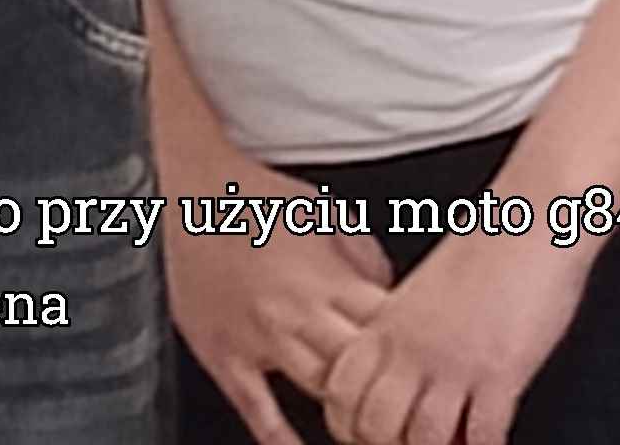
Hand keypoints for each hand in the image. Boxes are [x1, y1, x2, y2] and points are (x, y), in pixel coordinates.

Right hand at [162, 154, 394, 444]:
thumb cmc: (254, 198)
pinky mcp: (226, 359)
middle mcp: (300, 314)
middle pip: (361, 366)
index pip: (389, 326)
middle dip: (388, 387)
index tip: (431, 361)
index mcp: (330, 278)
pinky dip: (278, 437)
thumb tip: (388, 289)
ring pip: (319, 390)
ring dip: (346, 410)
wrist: (187, 198)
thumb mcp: (326, 213)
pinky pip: (256, 409)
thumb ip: (363, 256)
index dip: (414, 346)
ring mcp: (261, 342)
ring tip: (370, 427)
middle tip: (409, 405)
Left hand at [322, 224, 595, 444]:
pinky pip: (483, 435)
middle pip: (376, 426)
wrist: (536, 217)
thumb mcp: (427, 289)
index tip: (371, 432)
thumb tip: (405, 373)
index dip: (351, 423)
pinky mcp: (502, 371)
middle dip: (392, 444)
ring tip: (454, 443)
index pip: (341, 394)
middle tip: (413, 443)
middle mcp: (415, 347)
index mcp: (390, 324)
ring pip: (424, 439)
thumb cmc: (492, 243)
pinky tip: (493, 442)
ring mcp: (457, 363)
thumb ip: (406, 331)